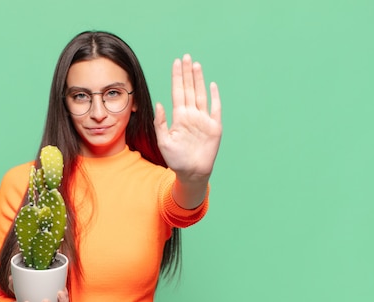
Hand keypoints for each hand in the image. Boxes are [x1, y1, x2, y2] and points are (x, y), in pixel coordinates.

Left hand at [154, 54, 221, 180]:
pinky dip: (214, 97)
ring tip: (195, 65)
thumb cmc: (175, 159)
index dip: (177, 77)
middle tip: (186, 56)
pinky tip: (212, 85)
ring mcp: (203, 120)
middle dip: (187, 73)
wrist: (191, 173)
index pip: (178, 92)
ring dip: (199, 80)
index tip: (175, 63)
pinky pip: (215, 109)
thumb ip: (160, 123)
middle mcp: (191, 115)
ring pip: (201, 95)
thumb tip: (159, 103)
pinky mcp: (214, 127)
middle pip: (190, 89)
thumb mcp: (163, 141)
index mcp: (179, 117)